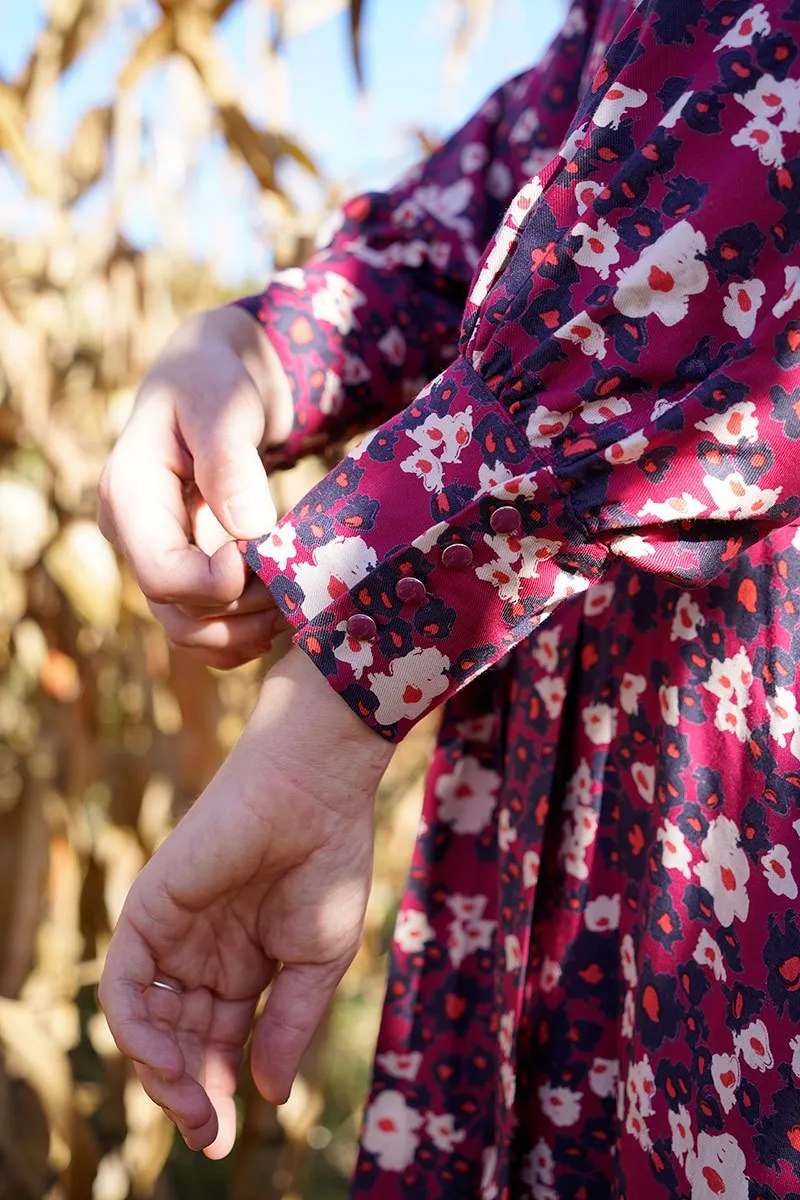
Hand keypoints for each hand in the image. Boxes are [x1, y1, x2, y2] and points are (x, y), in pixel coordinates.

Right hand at [97, 306, 294, 667]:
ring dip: (249, 632)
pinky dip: (248, 633)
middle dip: (245, 609)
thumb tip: (248, 531)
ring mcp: (160, 560)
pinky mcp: (188, 572)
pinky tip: (285, 606)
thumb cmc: (213, 382)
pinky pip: (210, 629)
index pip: (161, 574)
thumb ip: (229, 461)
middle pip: (179, 616)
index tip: (268, 554)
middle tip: (296, 581)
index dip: (218, 584)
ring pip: (194, 634)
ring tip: (296, 598)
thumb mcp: (221, 404)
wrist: (211, 382)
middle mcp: (135, 539)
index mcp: (128, 496)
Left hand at [98, 649, 392, 1156]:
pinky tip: (164, 1061)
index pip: (216, 1043)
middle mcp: (201, 956)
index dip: (217, 1091)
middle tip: (206, 1134)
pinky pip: (124, 982)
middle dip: (187, 1092)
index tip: (224, 1139)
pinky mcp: (149, 909)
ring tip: (189, 1104)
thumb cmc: (328, 865)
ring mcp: (173, 934)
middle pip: (178, 1040)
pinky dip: (135, 1027)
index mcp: (244, 967)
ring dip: (159, 1071)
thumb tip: (268, 1096)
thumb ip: (287, 1026)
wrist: (315, 794)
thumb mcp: (316, 964)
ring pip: (146, 1020)